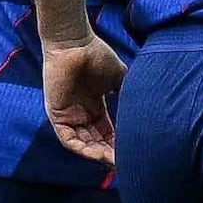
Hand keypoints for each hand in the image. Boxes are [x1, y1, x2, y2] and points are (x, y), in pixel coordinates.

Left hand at [41, 33, 124, 168]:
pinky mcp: (56, 115)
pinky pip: (68, 139)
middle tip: (126, 161)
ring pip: (83, 144)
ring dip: (98, 154)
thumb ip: (127, 92)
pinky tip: (97, 153)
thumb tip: (146, 105)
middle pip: (96, 142)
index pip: (107, 132)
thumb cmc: (95, 53)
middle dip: (110, 153)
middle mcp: (80, 114)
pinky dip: (82, 148)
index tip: (133, 151)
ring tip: (114, 160)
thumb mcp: (118, 77)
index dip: (119, 143)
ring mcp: (68, 115)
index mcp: (94, 107)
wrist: (75, 41)